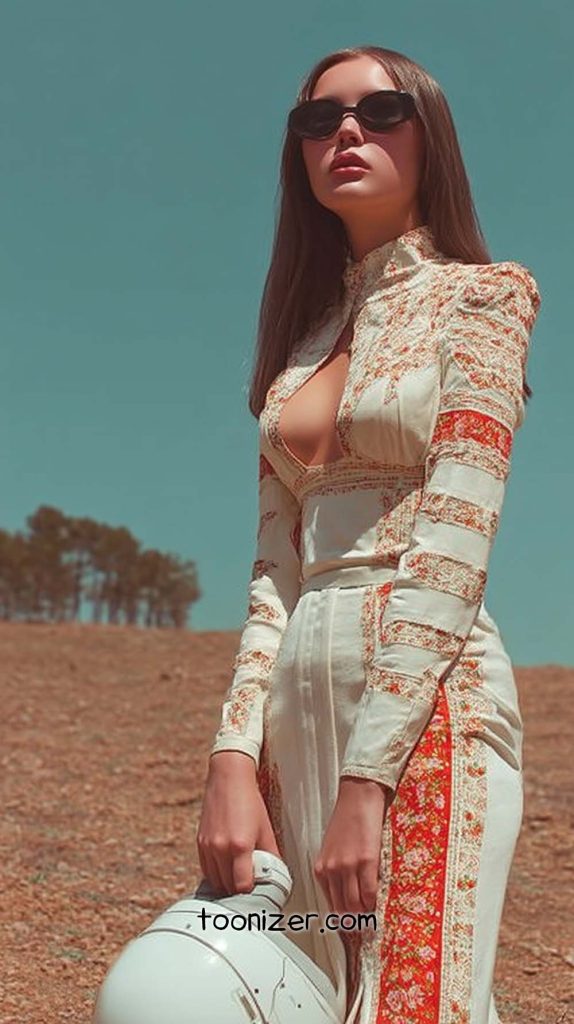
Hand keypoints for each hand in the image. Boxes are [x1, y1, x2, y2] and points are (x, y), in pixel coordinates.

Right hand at [197, 751, 279, 896]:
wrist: (228, 779)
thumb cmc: (250, 801)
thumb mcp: (266, 829)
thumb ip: (271, 854)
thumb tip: (276, 874)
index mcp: (240, 846)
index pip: (242, 886)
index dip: (251, 892)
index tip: (258, 890)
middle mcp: (221, 848)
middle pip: (227, 887)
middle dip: (239, 891)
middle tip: (250, 889)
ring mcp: (208, 846)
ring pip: (214, 881)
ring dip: (226, 885)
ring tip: (238, 881)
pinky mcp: (200, 842)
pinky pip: (206, 870)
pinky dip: (215, 875)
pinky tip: (226, 871)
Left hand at [314, 776, 389, 915]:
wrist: (358, 797)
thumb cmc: (347, 820)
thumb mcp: (332, 848)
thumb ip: (335, 871)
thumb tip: (345, 893)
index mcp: (321, 868)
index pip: (331, 904)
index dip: (343, 918)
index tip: (351, 925)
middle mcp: (332, 870)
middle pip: (342, 908)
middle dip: (354, 920)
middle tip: (365, 924)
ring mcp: (348, 866)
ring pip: (355, 905)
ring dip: (365, 914)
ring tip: (373, 916)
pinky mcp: (366, 861)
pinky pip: (370, 893)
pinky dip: (374, 902)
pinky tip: (379, 902)